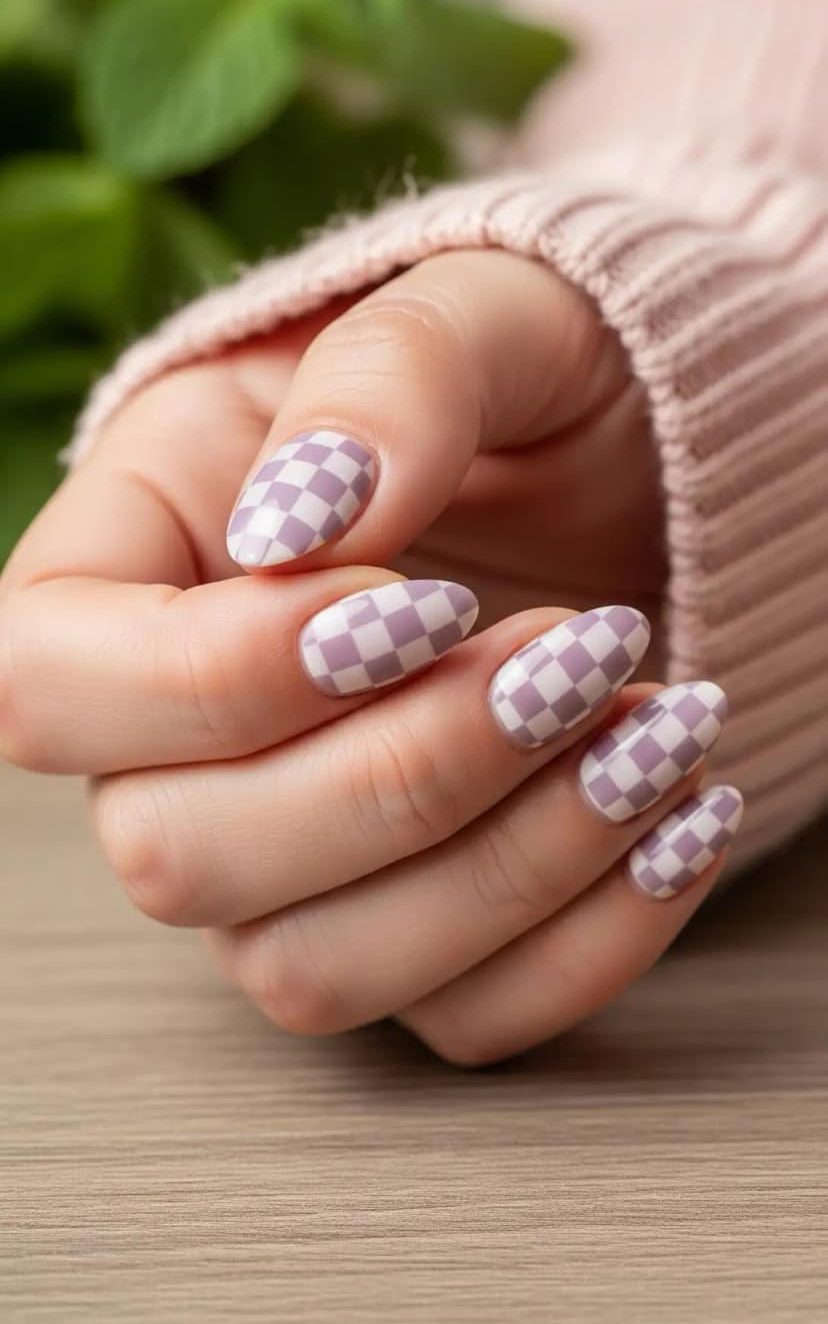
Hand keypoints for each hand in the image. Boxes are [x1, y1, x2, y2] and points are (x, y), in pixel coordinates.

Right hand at [0, 250, 738, 1061]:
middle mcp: (186, 731)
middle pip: (175, 854)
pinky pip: (462, 1015)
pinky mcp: (426, 920)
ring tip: (654, 728)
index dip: (217, 677)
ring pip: (310, 968)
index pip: (49, 679)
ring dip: (506, 866)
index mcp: (137, 555)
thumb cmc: (535, 370)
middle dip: (400, 772)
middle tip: (570, 655)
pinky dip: (590, 939)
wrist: (652, 459)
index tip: (422, 603)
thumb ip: (388, 381)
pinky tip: (679, 815)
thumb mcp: (472, 308)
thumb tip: (301, 524)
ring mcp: (300, 850)